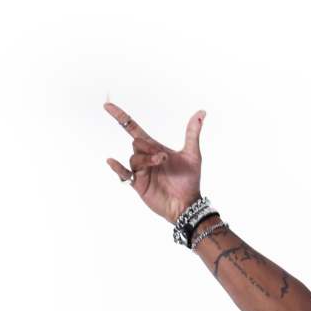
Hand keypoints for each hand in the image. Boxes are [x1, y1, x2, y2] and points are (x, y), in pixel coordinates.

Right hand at [104, 99, 206, 224]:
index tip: (107, 106)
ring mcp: (141, 172)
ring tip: (161, 163)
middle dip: (148, 147)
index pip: (133, 128)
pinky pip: (124, 174)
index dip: (120, 116)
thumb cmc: (190, 181)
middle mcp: (145, 158)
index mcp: (154, 148)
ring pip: (134, 158)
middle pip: (136, 143)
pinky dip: (117, 168)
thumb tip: (202, 112)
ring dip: (147, 159)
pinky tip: (111, 161)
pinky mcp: (138, 184)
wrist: (188, 204)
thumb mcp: (193, 155)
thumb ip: (192, 133)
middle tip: (163, 157)